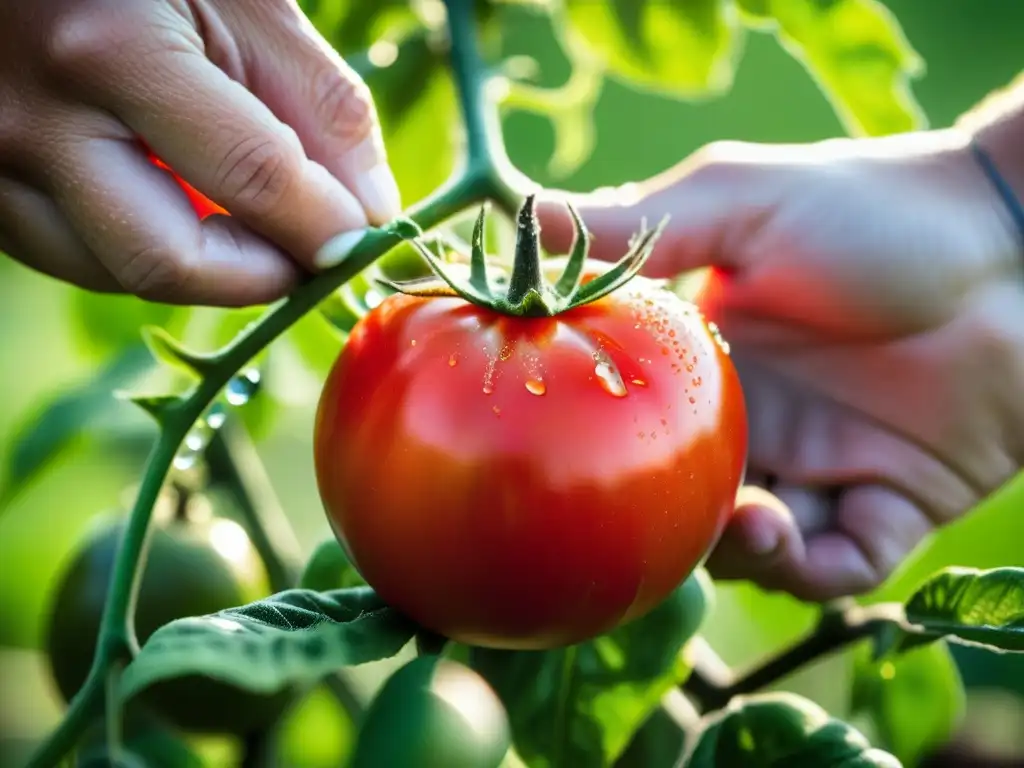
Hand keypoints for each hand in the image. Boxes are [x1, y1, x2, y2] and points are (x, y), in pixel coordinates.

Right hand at [0, 0, 399, 305]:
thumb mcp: (246, 0)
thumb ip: (319, 104)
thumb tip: (368, 213)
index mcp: (112, 50)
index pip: (251, 178)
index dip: (325, 225)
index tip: (360, 240)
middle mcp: (34, 122)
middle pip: (169, 263)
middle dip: (259, 274)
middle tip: (305, 248)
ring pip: (118, 274)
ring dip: (202, 266)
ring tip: (238, 211)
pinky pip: (77, 256)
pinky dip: (145, 246)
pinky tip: (171, 198)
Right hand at [537, 131, 1023, 600]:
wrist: (1013, 239)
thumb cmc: (871, 208)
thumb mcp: (738, 201)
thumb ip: (637, 225)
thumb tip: (523, 220)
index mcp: (715, 363)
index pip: (640, 427)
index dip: (607, 456)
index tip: (572, 466)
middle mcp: (763, 421)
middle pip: (692, 501)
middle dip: (675, 527)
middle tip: (662, 524)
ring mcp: (827, 465)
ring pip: (762, 548)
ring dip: (746, 555)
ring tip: (754, 528)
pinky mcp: (895, 501)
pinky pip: (846, 564)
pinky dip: (820, 572)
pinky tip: (803, 540)